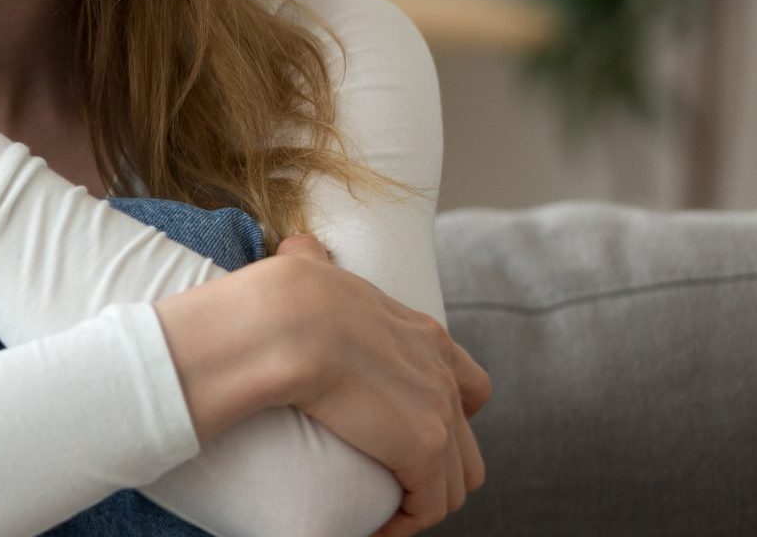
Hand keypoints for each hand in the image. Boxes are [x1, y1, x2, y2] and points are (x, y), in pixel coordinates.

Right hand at [264, 232, 490, 536]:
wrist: (289, 321)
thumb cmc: (287, 295)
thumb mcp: (314, 268)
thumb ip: (313, 261)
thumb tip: (297, 248)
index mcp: (423, 334)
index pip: (465, 384)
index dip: (445, 413)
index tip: (403, 430)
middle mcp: (442, 372)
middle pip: (468, 443)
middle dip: (436, 470)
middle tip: (391, 481)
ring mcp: (438, 411)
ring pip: (456, 483)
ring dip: (421, 502)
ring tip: (382, 513)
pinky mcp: (424, 448)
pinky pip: (430, 507)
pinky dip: (405, 523)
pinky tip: (375, 526)